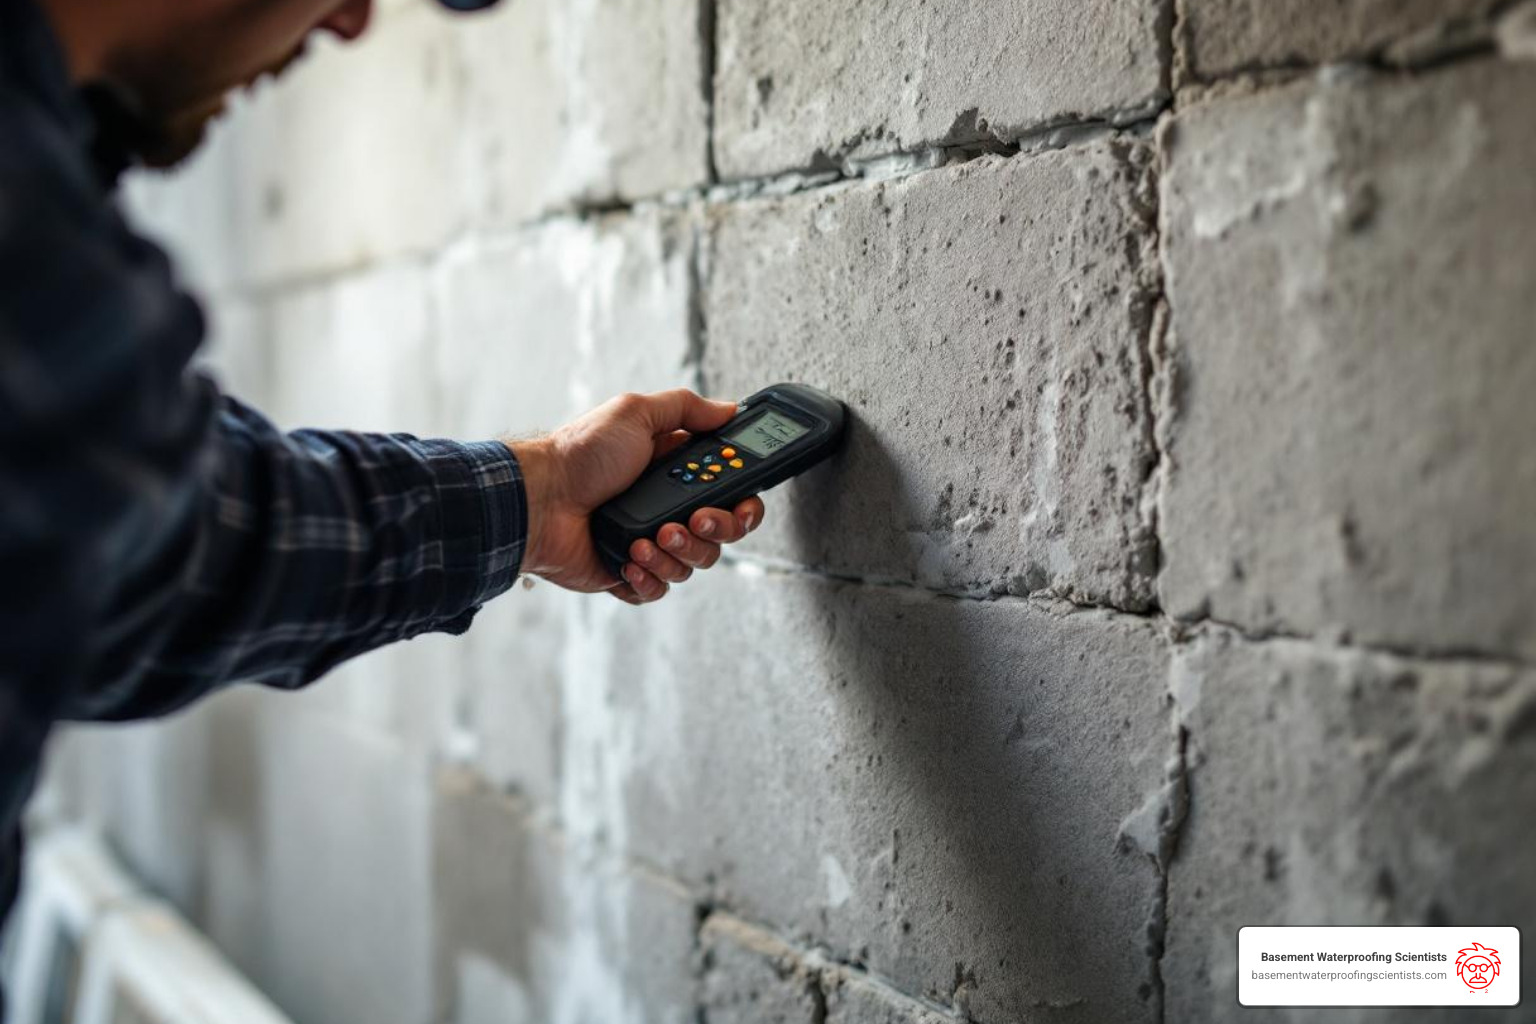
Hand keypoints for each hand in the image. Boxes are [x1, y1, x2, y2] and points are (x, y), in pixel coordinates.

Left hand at [507, 389, 765, 603]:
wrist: (540, 499)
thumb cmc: (581, 454)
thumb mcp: (635, 414)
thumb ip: (686, 408)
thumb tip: (728, 408)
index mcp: (674, 472)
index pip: (730, 493)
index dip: (744, 503)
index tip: (742, 503)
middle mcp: (666, 508)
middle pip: (720, 533)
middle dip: (714, 530)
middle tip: (693, 519)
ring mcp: (649, 542)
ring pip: (694, 564)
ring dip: (677, 552)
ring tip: (646, 538)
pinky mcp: (627, 573)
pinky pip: (659, 588)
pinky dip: (650, 576)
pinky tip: (630, 558)